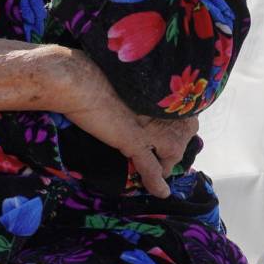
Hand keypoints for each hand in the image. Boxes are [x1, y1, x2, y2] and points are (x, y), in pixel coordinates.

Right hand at [53, 50, 199, 198]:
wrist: (78, 80)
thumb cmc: (95, 71)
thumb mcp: (127, 77)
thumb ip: (139, 88)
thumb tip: (138, 94)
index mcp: (162, 89)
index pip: (183, 110)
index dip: (179, 121)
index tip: (172, 127)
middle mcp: (163, 107)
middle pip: (184, 130)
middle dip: (179, 141)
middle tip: (167, 149)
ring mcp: (151, 126)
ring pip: (173, 150)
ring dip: (168, 161)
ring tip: (162, 168)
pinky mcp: (136, 141)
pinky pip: (152, 167)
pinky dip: (156, 182)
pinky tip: (161, 192)